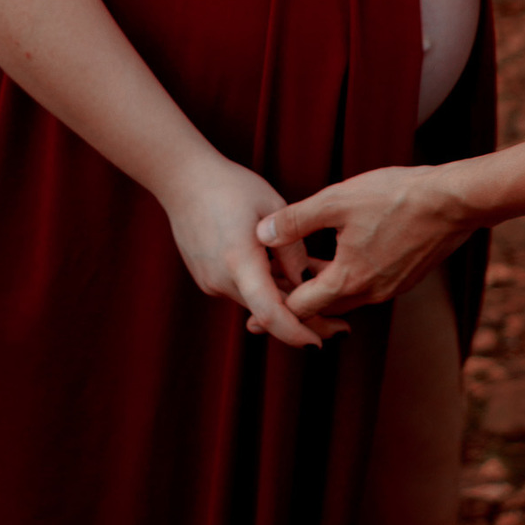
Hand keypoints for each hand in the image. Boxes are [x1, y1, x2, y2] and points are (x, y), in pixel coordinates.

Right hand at [160, 153, 347, 348]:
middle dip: (303, 320)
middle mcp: (221, 280)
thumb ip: (291, 247)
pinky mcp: (208, 279)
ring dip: (286, 300)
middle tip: (341, 327)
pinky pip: (244, 291)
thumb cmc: (231, 186)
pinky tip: (288, 274)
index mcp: (239, 260)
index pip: (270, 312)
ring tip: (321, 285)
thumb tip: (306, 281)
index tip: (320, 344)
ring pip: (257, 302)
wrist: (183, 180)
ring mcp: (211, 282)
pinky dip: (267, 289)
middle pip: (267, 313)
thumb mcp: (272, 206)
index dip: (296, 333)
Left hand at [255, 165, 473, 319]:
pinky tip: (341, 258)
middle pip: (323, 309)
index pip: (300, 307)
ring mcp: (392, 287)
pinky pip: (367, 286)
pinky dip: (347, 280)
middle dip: (295, 303)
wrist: (454, 200)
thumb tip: (260, 234)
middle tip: (269, 302)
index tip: (251, 313)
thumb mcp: (338, 200)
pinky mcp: (407, 276)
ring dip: (323, 289)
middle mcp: (370, 294)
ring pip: (347, 297)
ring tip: (302, 276)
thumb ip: (296, 220)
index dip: (274, 306)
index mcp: (348, 280)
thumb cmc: (396, 196)